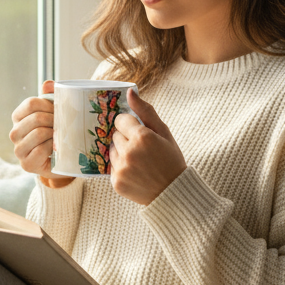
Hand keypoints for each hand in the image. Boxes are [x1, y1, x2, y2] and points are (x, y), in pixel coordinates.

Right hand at [9, 81, 73, 187]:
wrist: (62, 161)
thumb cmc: (56, 134)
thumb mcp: (54, 113)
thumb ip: (50, 96)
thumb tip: (47, 84)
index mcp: (18, 117)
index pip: (31, 103)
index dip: (48, 105)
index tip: (58, 110)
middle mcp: (14, 133)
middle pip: (36, 118)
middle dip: (54, 120)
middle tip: (63, 125)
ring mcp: (18, 149)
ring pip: (38, 133)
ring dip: (54, 134)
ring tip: (60, 136)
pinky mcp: (26, 164)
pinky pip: (41, 149)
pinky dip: (52, 147)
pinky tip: (56, 148)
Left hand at [109, 88, 185, 205]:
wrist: (173, 193)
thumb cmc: (171, 159)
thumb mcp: (163, 132)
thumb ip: (145, 111)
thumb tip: (130, 92)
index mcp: (142, 137)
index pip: (121, 120)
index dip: (131, 125)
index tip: (141, 134)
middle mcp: (129, 152)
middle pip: (115, 135)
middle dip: (126, 139)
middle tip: (143, 150)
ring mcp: (121, 168)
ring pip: (111, 150)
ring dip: (122, 152)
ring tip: (139, 162)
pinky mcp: (116, 182)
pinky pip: (111, 166)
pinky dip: (121, 167)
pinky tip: (136, 172)